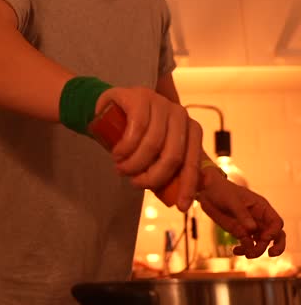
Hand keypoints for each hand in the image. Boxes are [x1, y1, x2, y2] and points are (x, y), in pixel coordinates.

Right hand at [97, 86, 201, 209]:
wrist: (111, 109)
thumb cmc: (136, 135)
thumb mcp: (155, 153)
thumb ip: (170, 169)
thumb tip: (188, 195)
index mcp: (190, 129)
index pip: (192, 161)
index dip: (187, 186)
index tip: (180, 206)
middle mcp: (180, 114)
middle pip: (173, 156)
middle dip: (152, 177)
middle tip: (135, 183)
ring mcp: (161, 103)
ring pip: (153, 144)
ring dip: (134, 164)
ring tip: (121, 168)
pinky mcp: (140, 97)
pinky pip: (137, 129)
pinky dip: (126, 148)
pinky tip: (118, 154)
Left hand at [199, 165, 285, 258]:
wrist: (207, 191)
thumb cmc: (222, 190)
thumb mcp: (232, 200)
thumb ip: (242, 214)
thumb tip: (252, 229)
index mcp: (261, 208)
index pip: (276, 222)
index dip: (274, 232)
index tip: (264, 238)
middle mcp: (259, 219)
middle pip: (276, 235)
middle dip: (277, 246)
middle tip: (271, 254)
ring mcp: (250, 227)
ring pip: (261, 243)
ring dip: (257, 251)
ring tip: (246, 254)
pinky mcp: (240, 232)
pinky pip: (247, 245)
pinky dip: (244, 250)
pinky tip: (235, 250)